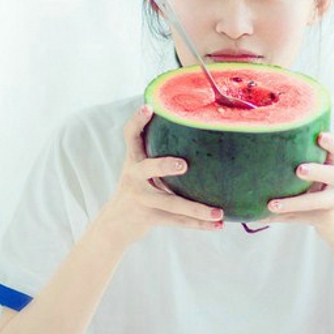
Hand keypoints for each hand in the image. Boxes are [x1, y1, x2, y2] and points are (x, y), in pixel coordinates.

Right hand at [95, 104, 224, 247]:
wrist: (115, 223)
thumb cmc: (137, 188)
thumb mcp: (141, 168)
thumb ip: (158, 152)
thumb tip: (198, 129)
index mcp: (134, 160)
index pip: (131, 136)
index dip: (137, 121)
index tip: (149, 108)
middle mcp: (134, 178)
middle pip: (148, 169)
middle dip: (164, 166)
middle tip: (183, 165)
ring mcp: (142, 199)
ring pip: (171, 204)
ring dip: (196, 209)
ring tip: (218, 213)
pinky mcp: (150, 217)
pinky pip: (179, 221)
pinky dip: (200, 224)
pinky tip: (219, 225)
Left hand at [259, 132, 333, 247]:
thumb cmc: (322, 190)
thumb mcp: (317, 176)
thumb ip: (296, 164)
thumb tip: (258, 155)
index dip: (331, 142)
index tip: (320, 137)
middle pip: (332, 174)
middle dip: (316, 171)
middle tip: (300, 170)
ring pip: (316, 201)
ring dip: (294, 203)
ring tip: (273, 205)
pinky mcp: (326, 217)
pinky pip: (303, 217)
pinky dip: (284, 216)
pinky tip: (266, 215)